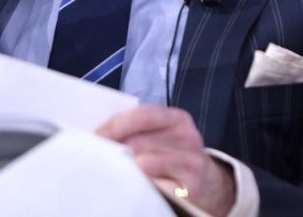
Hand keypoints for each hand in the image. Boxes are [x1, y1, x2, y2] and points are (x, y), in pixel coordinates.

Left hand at [96, 105, 234, 215]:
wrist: (206, 184)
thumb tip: (101, 135)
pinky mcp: (190, 187)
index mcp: (178, 119)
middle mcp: (189, 138)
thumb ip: (138, 129)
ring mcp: (191, 163)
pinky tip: (134, 183)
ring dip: (125, 167)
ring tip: (114, 169)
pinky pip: (154, 184)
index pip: (143, 116)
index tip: (96, 136)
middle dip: (115, 149)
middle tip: (97, 157)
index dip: (116, 125)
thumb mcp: (162, 135)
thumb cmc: (173, 156)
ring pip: (144, 163)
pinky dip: (140, 184)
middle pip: (140, 141)